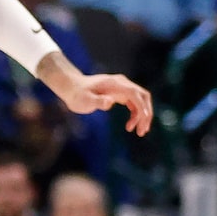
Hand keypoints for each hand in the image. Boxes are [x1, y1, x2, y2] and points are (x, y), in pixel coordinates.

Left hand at [37, 55, 152, 135]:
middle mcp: (122, 84)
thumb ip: (97, 101)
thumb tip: (110, 102)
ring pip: (140, 101)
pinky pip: (134, 103)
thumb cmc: (76, 94)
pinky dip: (135, 114)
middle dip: (146, 113)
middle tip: (142, 131)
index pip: (135, 94)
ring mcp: (122, 88)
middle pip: (143, 97)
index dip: (141, 107)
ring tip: (138, 132)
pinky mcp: (120, 94)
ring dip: (142, 116)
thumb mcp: (85, 100)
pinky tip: (130, 126)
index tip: (142, 121)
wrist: (71, 87)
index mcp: (116, 84)